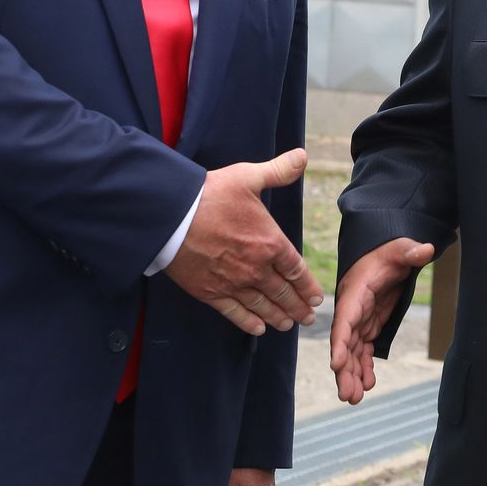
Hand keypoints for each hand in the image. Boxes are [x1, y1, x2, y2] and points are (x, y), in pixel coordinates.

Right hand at [165, 148, 322, 334]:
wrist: (171, 216)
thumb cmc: (210, 193)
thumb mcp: (247, 177)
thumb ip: (278, 170)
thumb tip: (302, 156)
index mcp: (270, 242)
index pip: (296, 270)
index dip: (308, 286)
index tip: (316, 297)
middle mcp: (256, 267)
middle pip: (283, 292)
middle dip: (298, 307)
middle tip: (307, 317)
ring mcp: (233, 283)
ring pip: (262, 306)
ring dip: (278, 317)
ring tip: (288, 325)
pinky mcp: (210, 292)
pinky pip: (235, 313)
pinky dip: (248, 323)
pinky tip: (258, 329)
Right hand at [329, 238, 436, 403]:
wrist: (382, 254)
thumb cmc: (388, 251)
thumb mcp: (399, 249)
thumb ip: (410, 251)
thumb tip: (427, 250)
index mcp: (355, 292)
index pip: (345, 319)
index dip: (340, 342)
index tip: (336, 364)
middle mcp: (352, 309)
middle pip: (344, 343)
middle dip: (344, 369)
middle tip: (348, 395)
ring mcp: (359, 319)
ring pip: (352, 351)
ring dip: (352, 374)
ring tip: (354, 398)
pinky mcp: (368, 325)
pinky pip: (362, 350)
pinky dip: (363, 367)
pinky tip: (367, 385)